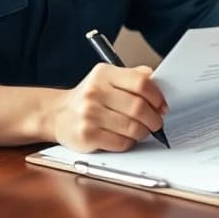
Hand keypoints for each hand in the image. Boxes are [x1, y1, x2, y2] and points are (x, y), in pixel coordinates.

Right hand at [50, 63, 167, 152]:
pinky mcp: (86, 135)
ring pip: (132, 128)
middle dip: (154, 119)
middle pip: (139, 107)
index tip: (162, 105)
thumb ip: (133, 76)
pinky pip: (121, 143)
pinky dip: (129, 142)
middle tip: (156, 122)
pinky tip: (125, 138)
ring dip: (143, 132)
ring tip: (141, 130)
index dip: (157, 96)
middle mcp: (95, 92)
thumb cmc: (89, 98)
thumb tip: (159, 81)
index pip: (141, 82)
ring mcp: (89, 114)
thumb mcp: (108, 79)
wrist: (57, 114)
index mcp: (104, 74)